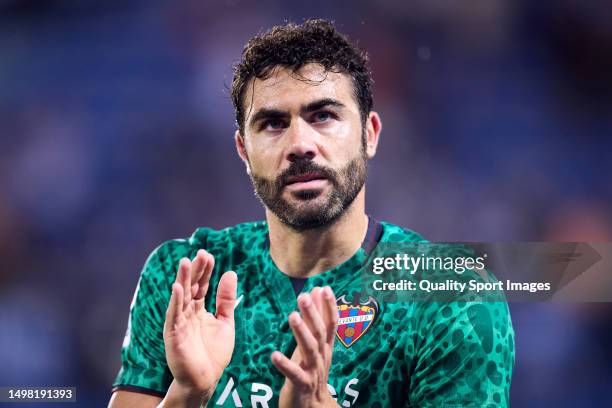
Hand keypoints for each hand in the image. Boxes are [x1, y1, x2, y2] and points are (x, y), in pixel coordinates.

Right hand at [163, 249, 236, 396]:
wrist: (206, 379)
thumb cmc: (214, 352)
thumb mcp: (225, 322)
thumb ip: (226, 300)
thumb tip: (230, 273)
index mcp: (199, 309)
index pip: (202, 285)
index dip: (205, 271)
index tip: (209, 255)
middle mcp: (187, 313)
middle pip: (191, 287)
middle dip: (195, 270)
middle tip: (201, 253)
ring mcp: (179, 322)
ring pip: (180, 297)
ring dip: (182, 280)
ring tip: (185, 262)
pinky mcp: (173, 334)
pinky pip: (174, 315)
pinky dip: (175, 301)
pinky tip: (177, 287)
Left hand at [272, 286, 338, 407]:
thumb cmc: (311, 371)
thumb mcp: (315, 344)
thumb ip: (316, 318)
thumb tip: (317, 290)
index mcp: (325, 347)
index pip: (331, 323)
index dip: (329, 306)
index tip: (324, 288)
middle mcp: (322, 357)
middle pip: (319, 333)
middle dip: (313, 314)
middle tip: (303, 296)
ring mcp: (313, 372)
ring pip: (310, 350)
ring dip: (301, 333)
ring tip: (292, 316)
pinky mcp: (302, 386)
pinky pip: (294, 375)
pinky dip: (285, 365)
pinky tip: (274, 355)